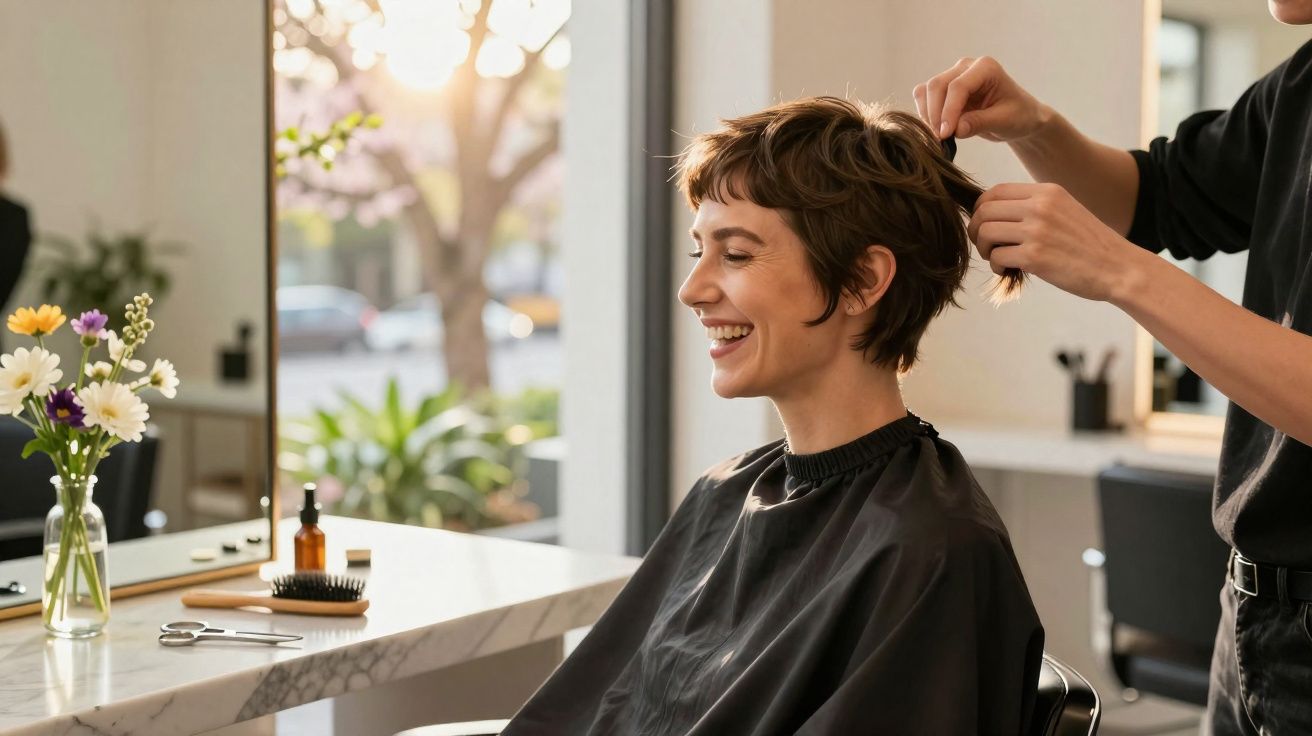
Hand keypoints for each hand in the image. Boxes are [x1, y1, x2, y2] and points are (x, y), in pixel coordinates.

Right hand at [913, 56, 1046, 141]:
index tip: (945, 135)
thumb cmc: (1018, 115)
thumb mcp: (1004, 121)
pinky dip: (925, 113)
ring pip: (926, 91)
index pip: (958, 86)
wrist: (1018, 116)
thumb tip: (956, 129)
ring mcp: (953, 75)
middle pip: (937, 85)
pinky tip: (936, 129)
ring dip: (927, 115)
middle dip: (935, 114)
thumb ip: (980, 122)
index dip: (949, 111)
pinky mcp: (944, 89)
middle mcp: (966, 67)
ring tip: (939, 137)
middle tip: (940, 139)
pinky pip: (924, 97)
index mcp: (986, 68)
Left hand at [968, 183, 1143, 302]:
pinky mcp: (1035, 256)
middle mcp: (1040, 206)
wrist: (1119, 268)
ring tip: (998, 258)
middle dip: (977, 230)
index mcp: (1046, 192)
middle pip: (984, 211)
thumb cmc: (1089, 245)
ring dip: (984, 249)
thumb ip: (1033, 207)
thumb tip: (991, 214)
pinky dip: (997, 266)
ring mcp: (1037, 230)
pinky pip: (996, 256)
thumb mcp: (1064, 211)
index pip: (995, 191)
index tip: (986, 226)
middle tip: (987, 246)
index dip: (981, 210)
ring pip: (985, 232)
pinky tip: (1009, 269)